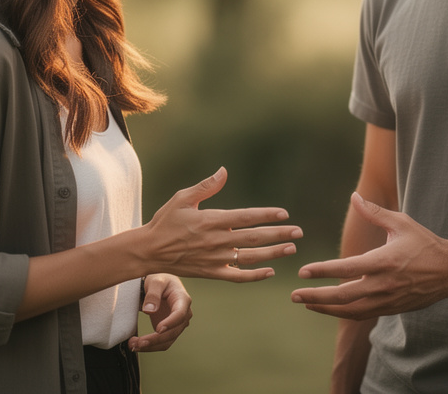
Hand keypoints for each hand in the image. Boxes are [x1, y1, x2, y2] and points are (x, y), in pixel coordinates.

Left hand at [128, 274, 189, 351]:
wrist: (160, 286)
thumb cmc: (160, 281)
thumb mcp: (156, 281)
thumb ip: (153, 294)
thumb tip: (149, 310)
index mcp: (183, 300)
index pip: (180, 314)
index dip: (170, 323)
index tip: (158, 329)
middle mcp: (184, 314)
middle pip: (173, 332)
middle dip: (155, 339)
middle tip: (138, 342)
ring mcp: (177, 324)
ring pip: (167, 341)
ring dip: (151, 346)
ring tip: (133, 345)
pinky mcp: (169, 331)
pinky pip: (162, 342)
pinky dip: (150, 346)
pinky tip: (137, 345)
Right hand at [143, 167, 302, 281]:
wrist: (149, 251)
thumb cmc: (165, 221)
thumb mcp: (182, 198)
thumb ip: (206, 186)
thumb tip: (224, 171)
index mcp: (211, 220)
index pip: (246, 217)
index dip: (267, 215)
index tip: (284, 214)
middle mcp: (217, 240)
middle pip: (254, 237)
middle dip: (279, 234)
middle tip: (298, 232)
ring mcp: (215, 259)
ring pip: (250, 257)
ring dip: (273, 253)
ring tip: (291, 249)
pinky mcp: (212, 273)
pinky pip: (237, 277)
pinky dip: (254, 275)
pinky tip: (269, 271)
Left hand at [291, 193, 447, 319]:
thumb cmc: (424, 243)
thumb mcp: (401, 223)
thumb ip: (374, 212)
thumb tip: (354, 196)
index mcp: (384, 261)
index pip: (346, 269)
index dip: (322, 271)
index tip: (303, 271)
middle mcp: (383, 284)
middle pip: (343, 296)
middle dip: (316, 296)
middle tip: (294, 294)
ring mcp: (387, 300)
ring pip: (350, 310)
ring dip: (325, 308)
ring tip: (306, 303)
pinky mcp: (390, 309)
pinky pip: (362, 314)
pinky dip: (343, 313)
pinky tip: (329, 308)